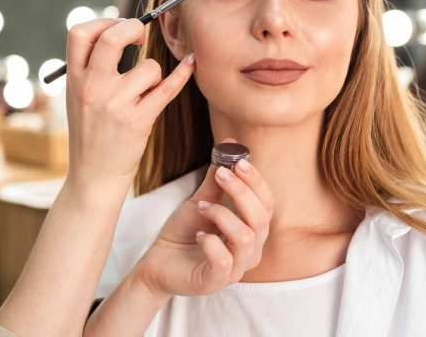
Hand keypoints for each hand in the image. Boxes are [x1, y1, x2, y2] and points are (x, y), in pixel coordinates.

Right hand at [64, 17, 194, 191]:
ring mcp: (115, 104)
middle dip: (132, 28)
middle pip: (113, 38)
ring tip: (147, 90)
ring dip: (155, 74)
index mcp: (74, 80)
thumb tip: (120, 33)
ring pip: (149, 67)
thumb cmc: (91, 134)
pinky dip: (183, 74)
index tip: (118, 27)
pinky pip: (168, 89)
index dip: (103, 22)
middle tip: (141, 35)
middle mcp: (92, 88)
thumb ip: (92, 70)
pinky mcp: (138, 121)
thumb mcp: (78, 99)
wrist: (93, 177)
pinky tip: (191, 64)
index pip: (80, 33)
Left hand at [132, 139, 274, 297]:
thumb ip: (217, 179)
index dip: (256, 181)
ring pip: (246, 237)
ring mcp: (236, 268)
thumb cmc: (184, 232)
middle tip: (220, 174)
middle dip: (241, 191)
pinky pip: (224, 260)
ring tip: (201, 207)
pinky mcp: (216, 281)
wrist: (157, 261)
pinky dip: (210, 242)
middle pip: (261, 218)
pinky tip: (198, 235)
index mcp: (252, 229)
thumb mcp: (201, 200)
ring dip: (222, 215)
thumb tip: (228, 143)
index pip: (267, 203)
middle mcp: (251, 250)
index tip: (238, 160)